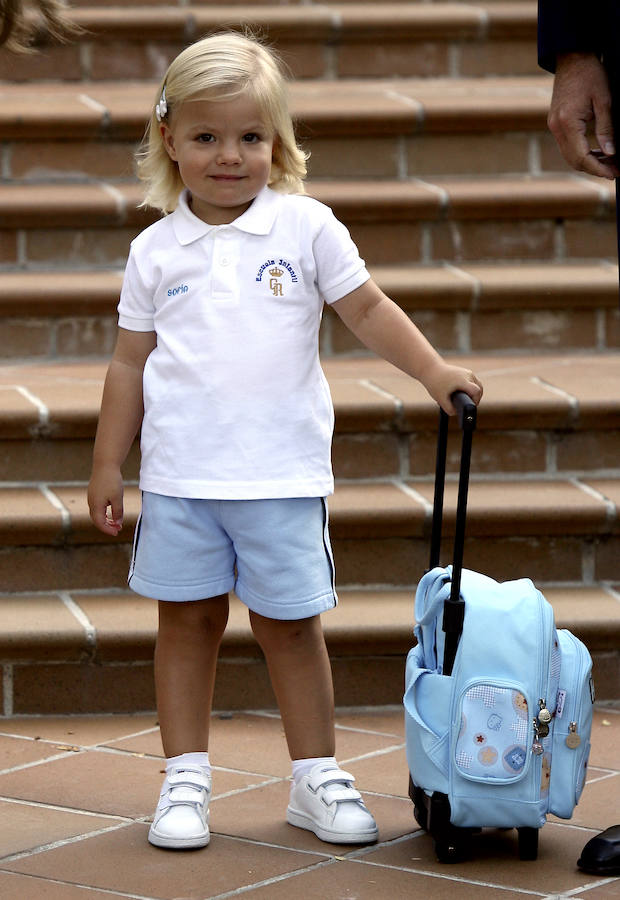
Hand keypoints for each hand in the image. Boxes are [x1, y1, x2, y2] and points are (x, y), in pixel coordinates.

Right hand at [88, 464, 123, 535]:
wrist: (105, 464)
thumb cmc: (112, 481)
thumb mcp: (117, 498)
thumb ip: (117, 512)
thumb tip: (117, 523)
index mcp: (96, 506)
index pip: (100, 523)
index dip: (108, 530)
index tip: (117, 533)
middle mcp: (91, 503)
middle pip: (97, 520)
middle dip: (107, 526)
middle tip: (118, 529)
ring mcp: (91, 497)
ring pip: (97, 513)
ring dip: (106, 519)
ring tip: (116, 522)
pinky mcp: (93, 492)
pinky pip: (97, 507)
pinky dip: (104, 512)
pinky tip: (112, 511)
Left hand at [419, 362, 482, 415]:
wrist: (430, 369)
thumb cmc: (435, 383)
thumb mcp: (440, 399)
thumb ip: (449, 409)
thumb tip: (457, 413)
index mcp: (463, 381)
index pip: (477, 391)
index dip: (475, 401)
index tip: (469, 405)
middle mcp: (468, 375)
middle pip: (479, 389)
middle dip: (475, 399)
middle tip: (465, 405)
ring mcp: (468, 372)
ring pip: (477, 385)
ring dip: (473, 394)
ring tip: (464, 400)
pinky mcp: (466, 372)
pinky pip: (473, 382)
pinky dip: (470, 389)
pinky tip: (462, 394)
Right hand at [548, 53, 619, 179]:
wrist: (572, 56)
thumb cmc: (591, 73)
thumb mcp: (605, 100)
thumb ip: (606, 129)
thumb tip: (611, 153)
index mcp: (568, 123)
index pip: (582, 157)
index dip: (598, 168)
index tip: (614, 174)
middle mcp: (556, 128)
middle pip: (574, 161)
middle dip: (594, 169)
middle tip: (615, 171)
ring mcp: (553, 126)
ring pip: (569, 156)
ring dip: (589, 162)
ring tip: (610, 163)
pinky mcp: (555, 123)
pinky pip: (567, 146)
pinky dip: (582, 153)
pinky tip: (598, 152)